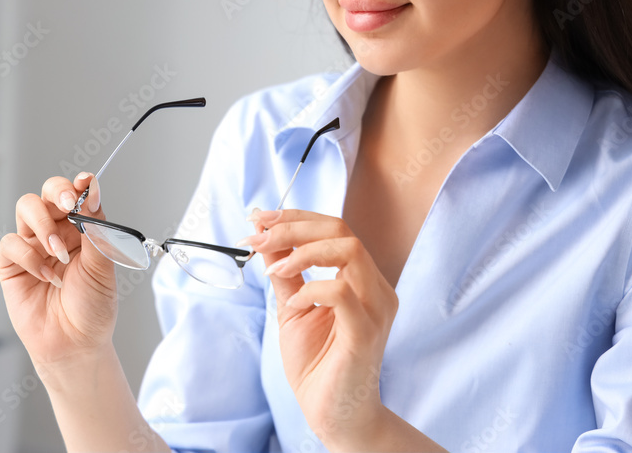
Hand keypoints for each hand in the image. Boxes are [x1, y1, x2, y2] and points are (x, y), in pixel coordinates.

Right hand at [0, 172, 117, 375]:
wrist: (75, 344)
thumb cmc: (92, 307)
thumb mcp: (103, 266)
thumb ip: (95, 229)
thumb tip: (91, 192)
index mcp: (82, 228)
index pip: (77, 194)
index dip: (78, 183)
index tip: (84, 182)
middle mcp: (57, 231)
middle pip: (48, 192)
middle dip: (56, 191)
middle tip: (67, 203)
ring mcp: (33, 245)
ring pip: (26, 207)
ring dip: (43, 224)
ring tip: (59, 252)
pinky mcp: (12, 264)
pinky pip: (11, 242)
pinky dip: (30, 256)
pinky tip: (47, 275)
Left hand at [242, 208, 397, 448]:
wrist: (332, 414)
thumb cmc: (317, 364)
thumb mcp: (292, 307)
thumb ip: (284, 271)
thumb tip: (264, 235)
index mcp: (360, 279)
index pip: (334, 229)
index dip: (295, 218)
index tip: (258, 219)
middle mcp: (374, 289)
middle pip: (341, 231)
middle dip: (292, 227)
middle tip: (258, 237)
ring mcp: (374, 309)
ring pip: (348, 251)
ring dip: (302, 251)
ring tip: (275, 270)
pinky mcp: (365, 333)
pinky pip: (342, 293)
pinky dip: (310, 289)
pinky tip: (294, 305)